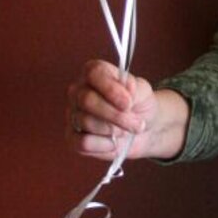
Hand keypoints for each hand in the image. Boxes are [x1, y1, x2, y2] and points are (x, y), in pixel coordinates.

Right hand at [65, 60, 187, 160]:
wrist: (144, 128)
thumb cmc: (139, 103)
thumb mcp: (143, 90)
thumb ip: (133, 88)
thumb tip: (123, 94)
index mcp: (94, 72)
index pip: (93, 73)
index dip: (110, 88)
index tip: (128, 103)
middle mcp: (79, 91)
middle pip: (87, 100)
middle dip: (115, 115)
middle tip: (136, 123)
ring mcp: (73, 114)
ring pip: (87, 122)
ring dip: (114, 130)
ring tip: (128, 129)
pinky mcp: (73, 138)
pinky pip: (82, 143)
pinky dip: (103, 145)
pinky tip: (114, 142)